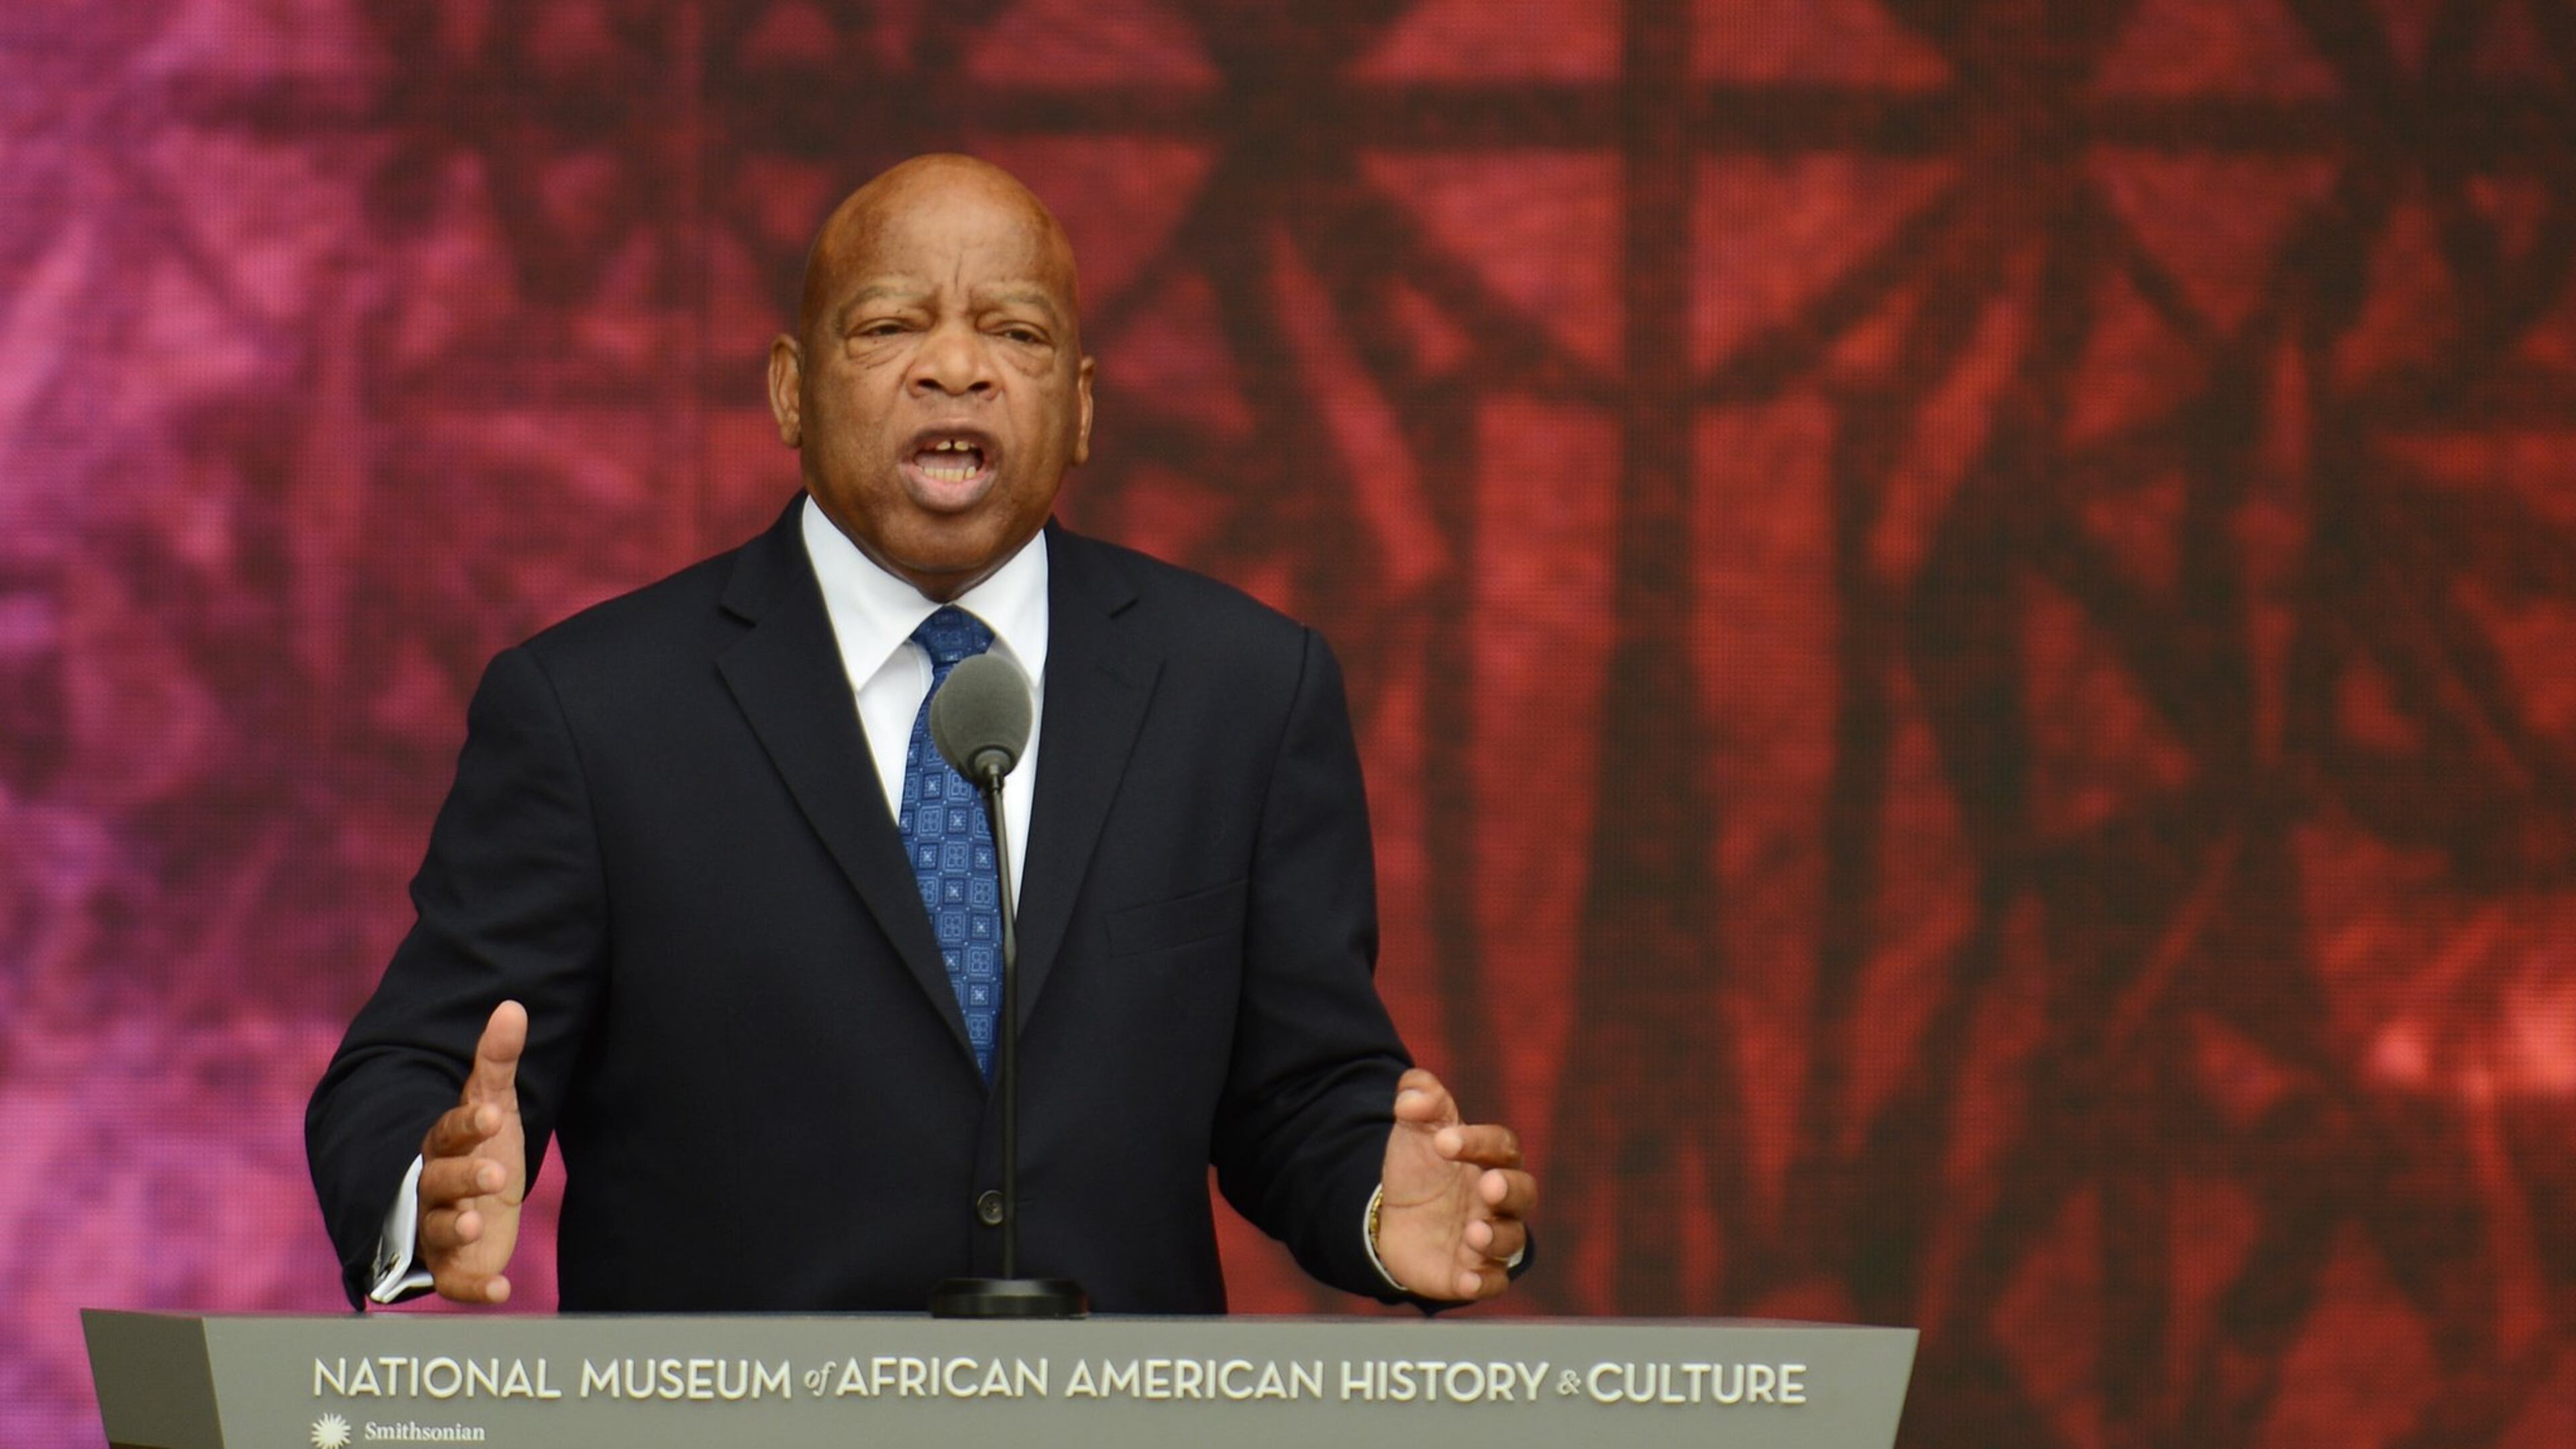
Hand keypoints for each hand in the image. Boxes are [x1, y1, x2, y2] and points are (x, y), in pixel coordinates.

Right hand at [416, 1000, 527, 1304]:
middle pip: (438, 1181)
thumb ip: (498, 1061)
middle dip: (463, 1179)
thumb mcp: (493, 1104)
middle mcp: (432, 1187)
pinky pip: (455, 1281)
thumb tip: (513, 1005)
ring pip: (436, 1229)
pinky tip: (504, 1291)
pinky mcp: (453, 1266)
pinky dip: (476, 1288)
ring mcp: (437, 1228)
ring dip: (452, 1228)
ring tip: (472, 1224)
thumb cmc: (482, 1148)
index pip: (446, 1132)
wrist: (473, 1205)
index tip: (490, 1116)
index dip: (467, 1125)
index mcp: (441, 1145)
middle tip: (497, 1176)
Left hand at [1374, 1068, 1536, 1300]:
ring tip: (1473, 1232)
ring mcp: (1488, 1237)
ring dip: (1497, 1236)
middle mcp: (1498, 1200)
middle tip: (1488, 1186)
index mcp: (1491, 1159)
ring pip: (1511, 1240)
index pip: (1501, 1146)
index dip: (1479, 1142)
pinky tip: (1467, 1278)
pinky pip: (1492, 1282)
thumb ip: (1418, 1100)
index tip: (1443, 1142)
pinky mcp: (1472, 1272)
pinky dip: (1484, 1281)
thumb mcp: (1414, 1129)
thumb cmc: (1419, 1168)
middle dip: (1509, 1190)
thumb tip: (1412, 1095)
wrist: (1390, 1217)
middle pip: (1523, 1192)